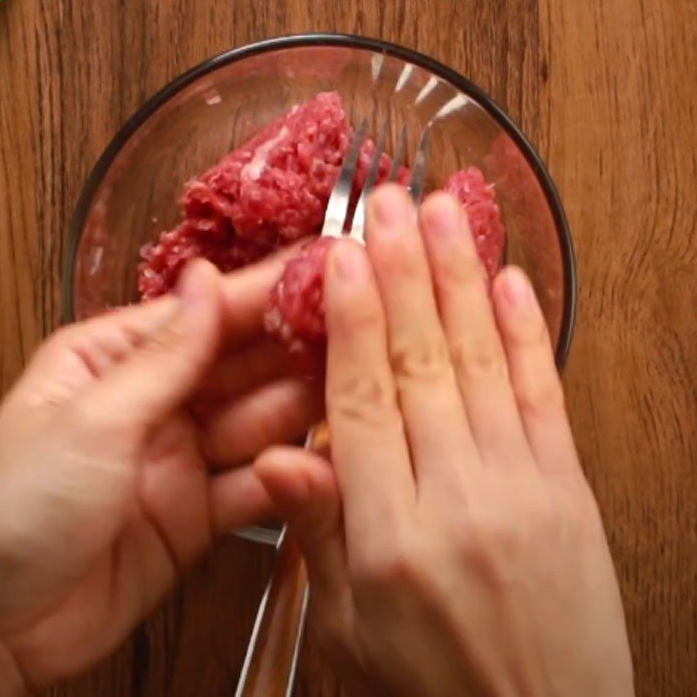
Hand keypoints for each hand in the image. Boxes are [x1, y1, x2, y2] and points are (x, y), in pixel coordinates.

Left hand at [0, 255, 319, 692]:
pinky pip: (254, 480)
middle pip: (237, 364)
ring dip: (302, 403)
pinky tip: (326, 456)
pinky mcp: (198, 510)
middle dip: (294, 344)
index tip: (319, 270)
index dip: (261, 292)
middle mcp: (151, 401)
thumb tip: (207, 280)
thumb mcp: (92, 419)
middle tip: (358, 323)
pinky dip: (288, 471)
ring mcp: (179, 456)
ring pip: (254, 419)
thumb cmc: (14, 511)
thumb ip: (164, 356)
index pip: (201, 315)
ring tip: (359, 379)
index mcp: (111, 360)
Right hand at [256, 186, 633, 696]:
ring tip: (448, 213)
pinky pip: (547, 397)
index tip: (342, 256)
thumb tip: (281, 457)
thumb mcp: (347, 632)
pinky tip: (512, 281)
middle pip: (423, 362)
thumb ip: (318, 534)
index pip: (362, 402)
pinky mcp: (570, 490)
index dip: (350, 321)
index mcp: (391, 537)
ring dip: (462, 279)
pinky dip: (529, 333)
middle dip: (404, 272)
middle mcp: (459, 499)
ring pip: (483, 361)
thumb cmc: (432, 690)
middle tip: (392, 202)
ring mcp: (523, 488)